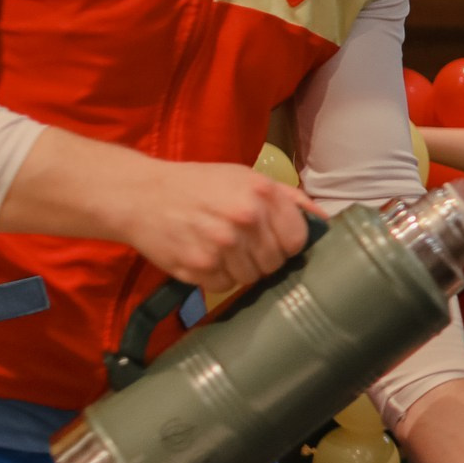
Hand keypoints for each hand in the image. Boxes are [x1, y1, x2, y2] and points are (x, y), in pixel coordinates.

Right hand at [109, 159, 321, 289]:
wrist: (140, 195)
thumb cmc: (197, 184)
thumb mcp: (244, 176)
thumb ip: (287, 197)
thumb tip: (323, 219)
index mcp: (261, 193)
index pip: (297, 240)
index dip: (286, 244)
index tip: (272, 239)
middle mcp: (245, 219)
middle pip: (275, 263)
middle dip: (262, 257)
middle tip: (240, 243)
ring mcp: (222, 245)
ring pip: (251, 278)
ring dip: (239, 269)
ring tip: (219, 247)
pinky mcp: (199, 267)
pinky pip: (224, 286)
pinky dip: (216, 277)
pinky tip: (203, 255)